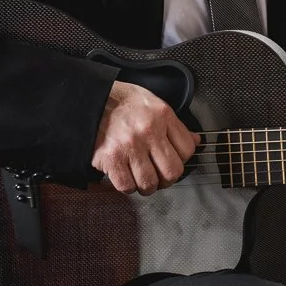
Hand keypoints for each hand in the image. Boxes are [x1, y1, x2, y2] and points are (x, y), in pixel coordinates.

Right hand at [92, 81, 200, 195]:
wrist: (89, 99)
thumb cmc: (122, 102)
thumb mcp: (153, 104)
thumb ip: (175, 125)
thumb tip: (196, 141)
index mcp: (162, 116)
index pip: (187, 150)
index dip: (181, 160)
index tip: (172, 161)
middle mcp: (148, 131)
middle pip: (172, 172)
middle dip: (167, 179)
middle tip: (159, 176)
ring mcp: (129, 146)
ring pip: (150, 183)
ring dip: (146, 186)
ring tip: (141, 177)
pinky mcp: (111, 158)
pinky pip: (126, 186)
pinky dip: (127, 186)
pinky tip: (125, 176)